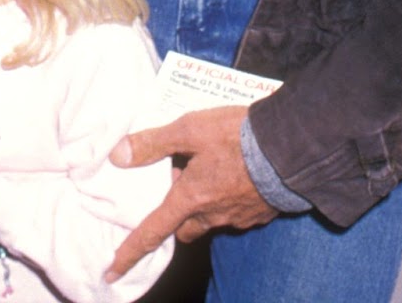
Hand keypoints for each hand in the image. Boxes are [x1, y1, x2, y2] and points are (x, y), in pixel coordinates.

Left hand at [105, 107, 273, 280]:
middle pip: (184, 229)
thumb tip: (118, 156)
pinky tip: (238, 174)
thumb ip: (154, 143)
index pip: (152, 232)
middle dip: (177, 215)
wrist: (290, 146)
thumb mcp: (189, 129)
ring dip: (204, 204)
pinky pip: (236, 213)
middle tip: (182, 178)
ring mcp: (239, 217)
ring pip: (211, 220)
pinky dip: (229, 199)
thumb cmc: (236, 137)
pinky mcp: (260, 213)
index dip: (130, 253)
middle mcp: (212, 215)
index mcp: (189, 199)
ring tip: (212, 169)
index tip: (111, 272)